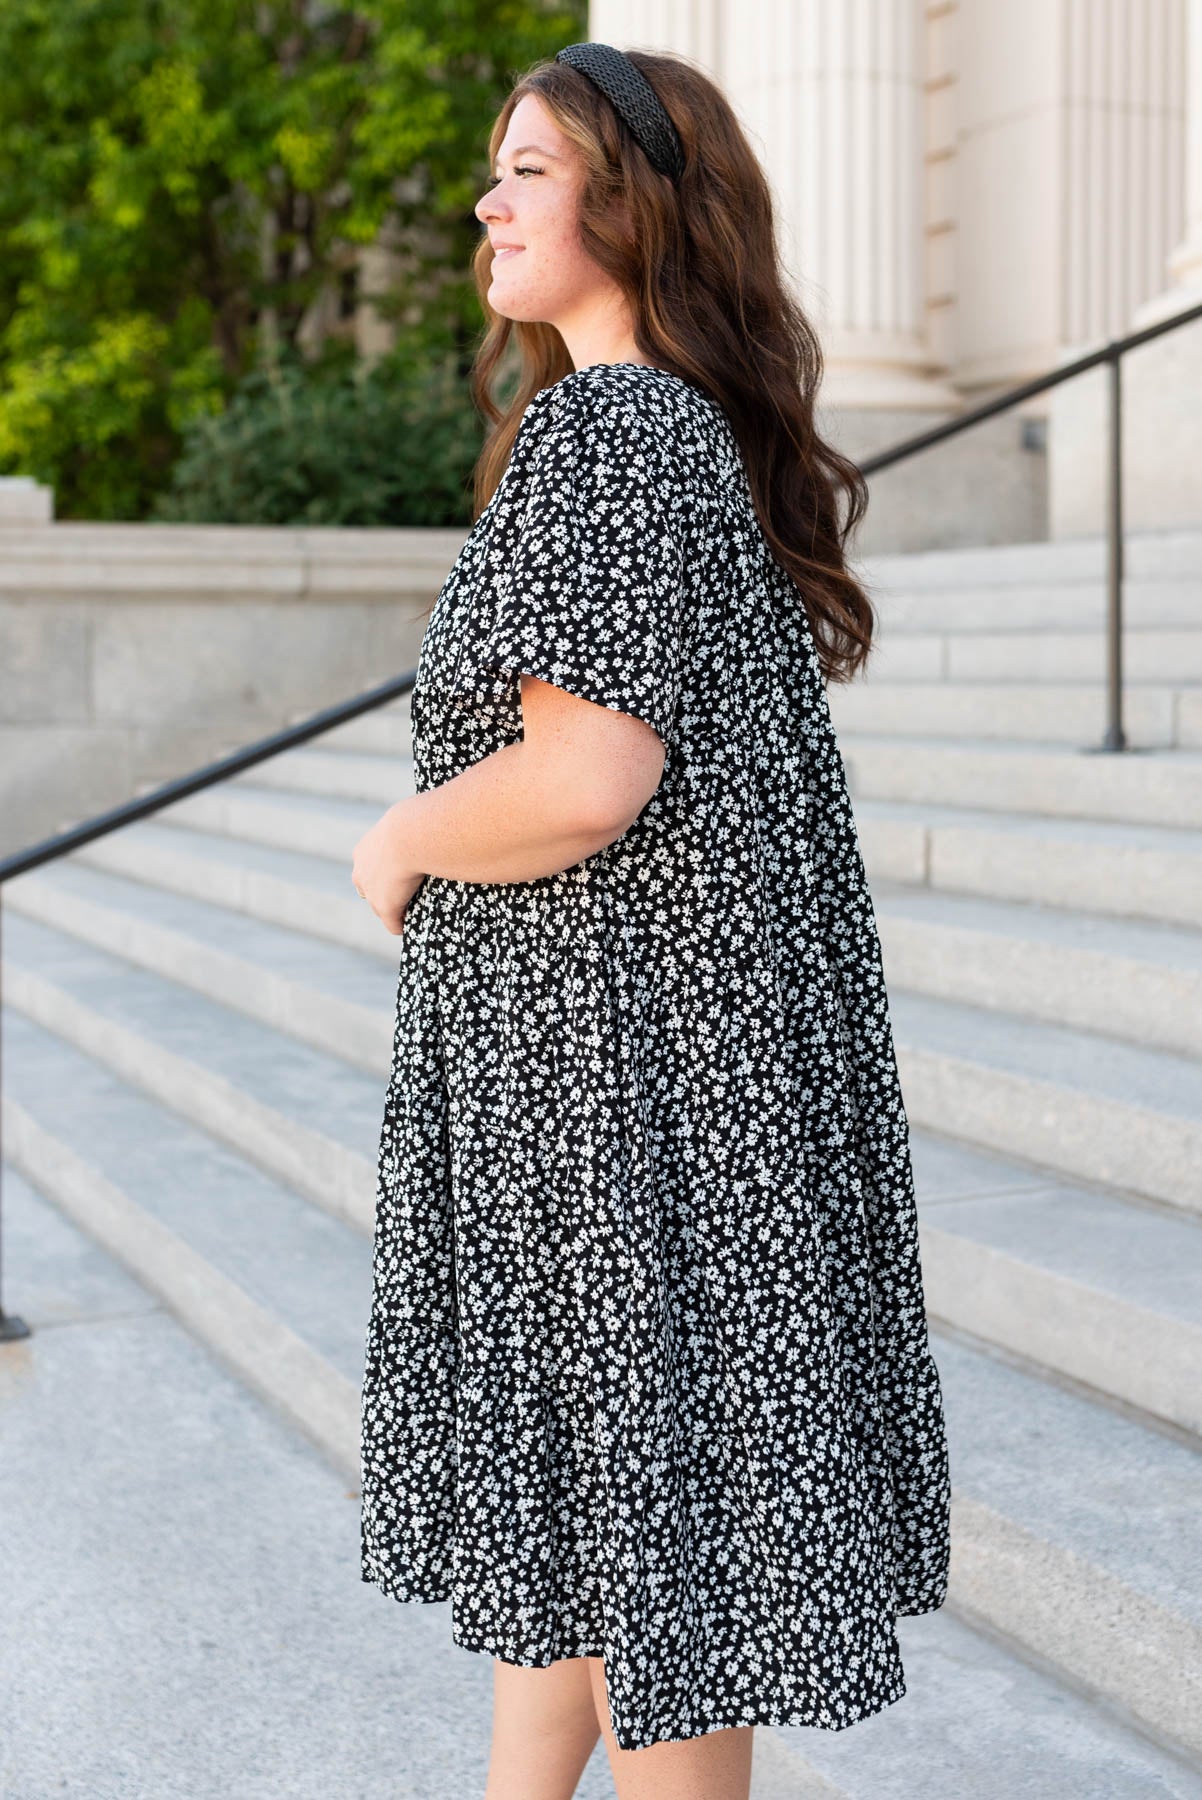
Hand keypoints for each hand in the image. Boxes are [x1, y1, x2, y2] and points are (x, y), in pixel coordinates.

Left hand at [351, 802, 425, 935]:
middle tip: (407, 893)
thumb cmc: (417, 821)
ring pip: (380, 908)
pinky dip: (402, 925)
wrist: (411, 834)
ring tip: (413, 909)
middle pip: (369, 891)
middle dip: (385, 894)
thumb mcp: (408, 820)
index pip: (368, 869)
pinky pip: (393, 924)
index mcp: (364, 851)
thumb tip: (429, 816)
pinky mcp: (385, 907)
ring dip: (394, 909)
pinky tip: (414, 924)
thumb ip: (412, 825)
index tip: (400, 874)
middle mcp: (361, 872)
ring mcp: (372, 891)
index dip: (384, 874)